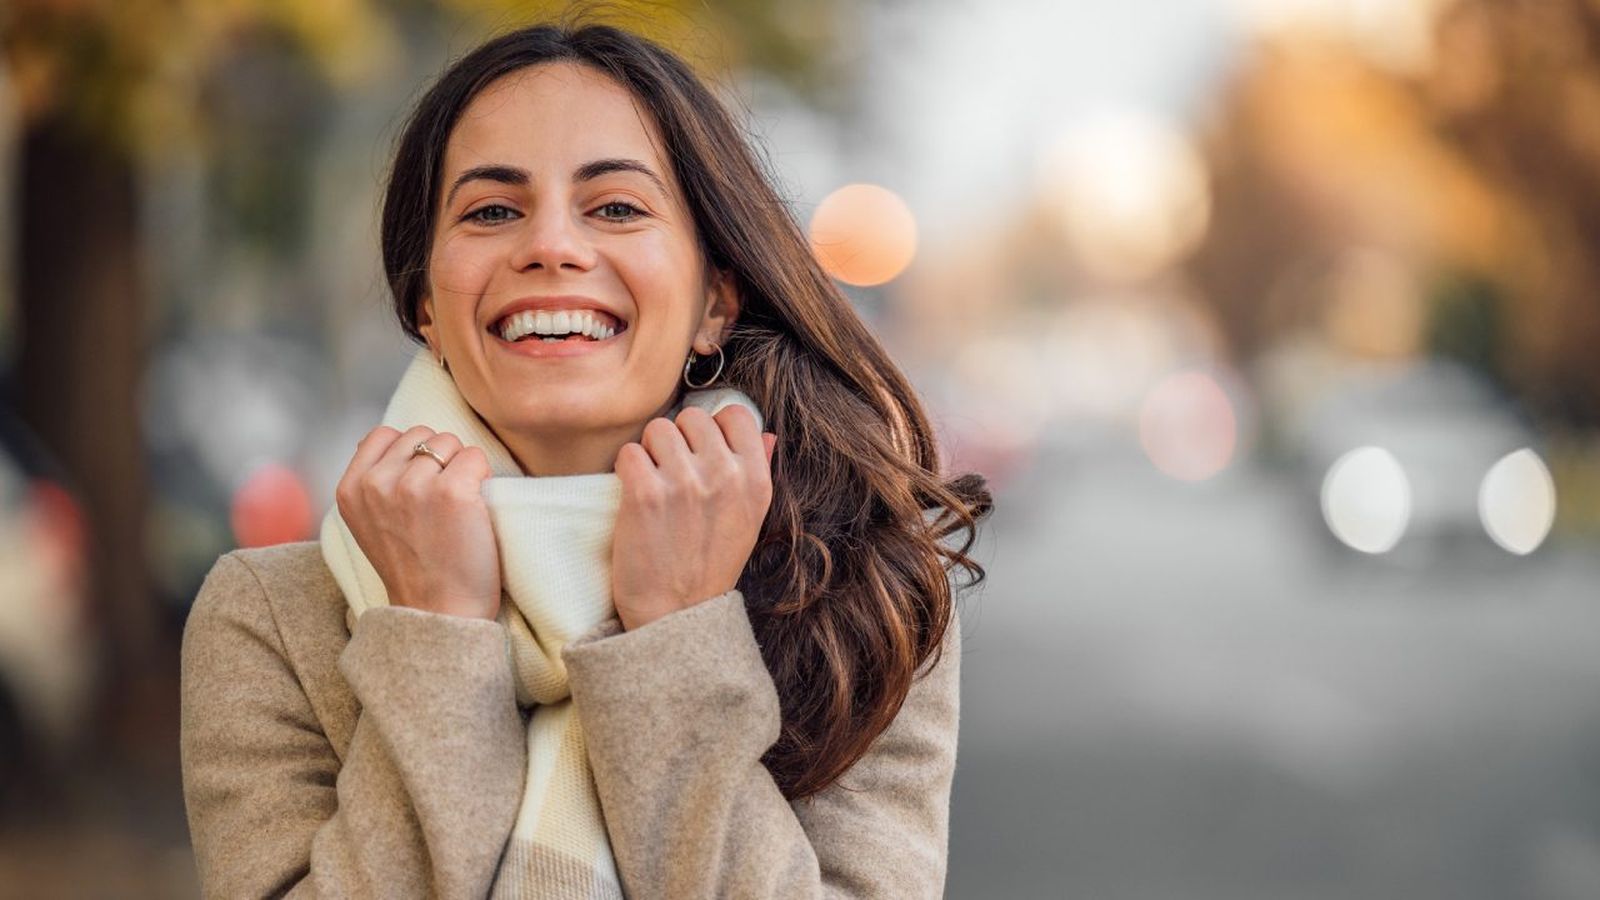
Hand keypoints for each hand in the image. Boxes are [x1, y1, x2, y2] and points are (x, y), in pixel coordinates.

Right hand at [334, 425, 500, 619]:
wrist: (438, 612)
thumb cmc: (413, 567)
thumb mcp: (369, 522)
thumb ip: (370, 480)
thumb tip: (382, 438)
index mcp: (350, 489)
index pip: (383, 435)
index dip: (409, 453)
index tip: (420, 486)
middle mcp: (377, 484)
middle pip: (421, 435)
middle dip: (438, 458)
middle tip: (442, 502)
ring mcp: (414, 486)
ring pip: (450, 442)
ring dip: (461, 466)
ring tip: (457, 507)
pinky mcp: (452, 492)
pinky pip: (476, 457)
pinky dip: (483, 476)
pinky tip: (475, 509)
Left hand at [611, 405, 777, 631]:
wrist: (676, 615)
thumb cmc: (710, 566)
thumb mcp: (750, 520)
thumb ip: (758, 472)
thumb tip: (766, 434)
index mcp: (756, 481)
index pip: (737, 414)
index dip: (714, 427)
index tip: (701, 450)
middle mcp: (725, 477)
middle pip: (692, 417)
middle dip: (678, 438)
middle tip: (672, 473)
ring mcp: (685, 483)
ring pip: (657, 429)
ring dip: (650, 452)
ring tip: (653, 484)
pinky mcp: (645, 494)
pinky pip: (629, 452)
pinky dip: (626, 470)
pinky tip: (635, 495)